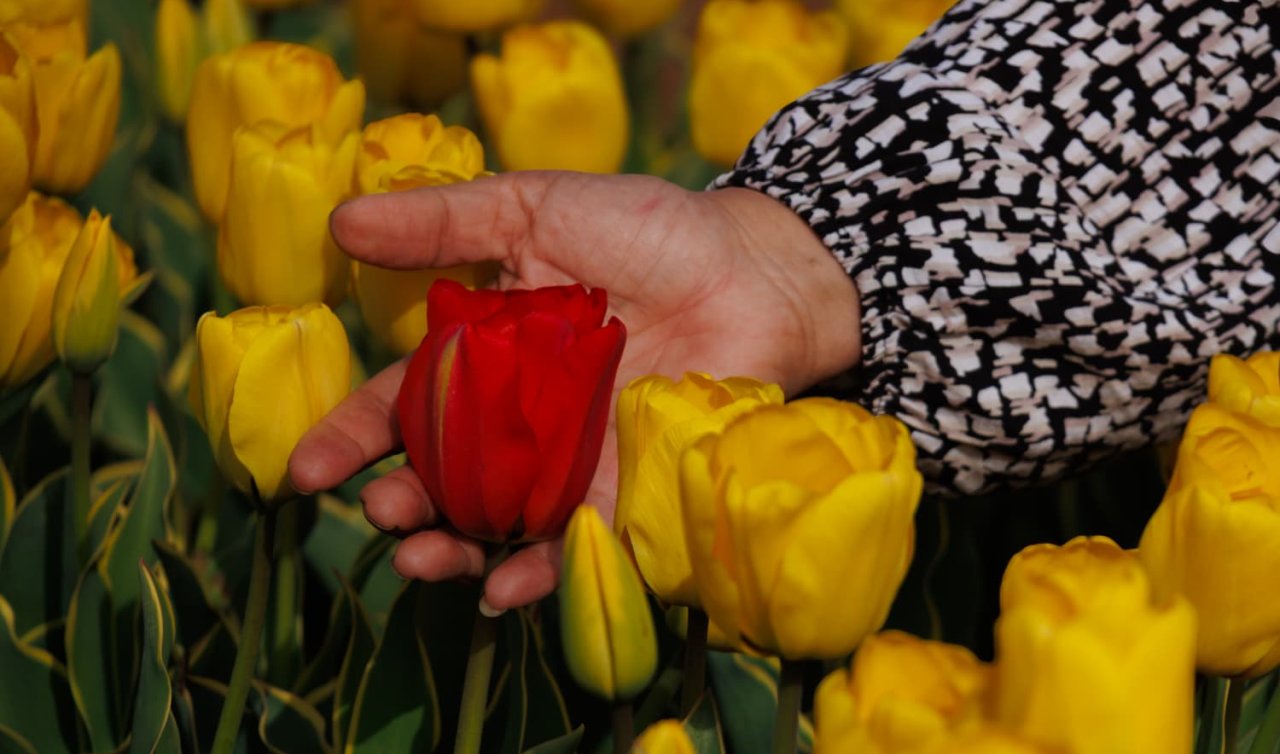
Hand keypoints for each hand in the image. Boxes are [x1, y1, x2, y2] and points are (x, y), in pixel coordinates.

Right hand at [288, 171, 859, 610]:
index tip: (307, 468)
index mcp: (484, 356)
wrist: (753, 268)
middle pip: (441, 477)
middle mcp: (517, 418)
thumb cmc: (646, 230)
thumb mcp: (534, 209)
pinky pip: (574, 544)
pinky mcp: (625, 491)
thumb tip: (341, 220)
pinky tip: (502, 589)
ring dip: (451, 549)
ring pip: (494, 522)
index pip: (403, 405)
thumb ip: (442, 221)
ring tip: (419, 557)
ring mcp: (570, 460)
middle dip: (400, 502)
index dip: (353, 436)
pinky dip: (537, 573)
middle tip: (378, 512)